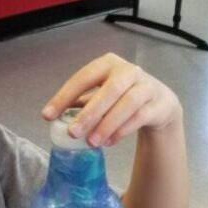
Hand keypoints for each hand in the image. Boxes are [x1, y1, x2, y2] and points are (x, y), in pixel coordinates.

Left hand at [42, 53, 181, 146]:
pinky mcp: (159, 105)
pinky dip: (122, 131)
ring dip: (107, 124)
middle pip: (109, 90)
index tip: (47, 115)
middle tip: (72, 133)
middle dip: (89, 113)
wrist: (160, 104)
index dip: (64, 96)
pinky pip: (140, 117)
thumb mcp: (101, 95)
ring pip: (127, 104)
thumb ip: (81, 103)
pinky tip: (108, 142)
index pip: (83, 77)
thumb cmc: (123, 97)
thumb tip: (54, 117)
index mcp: (108, 64)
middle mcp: (128, 71)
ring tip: (92, 142)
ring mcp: (147, 86)